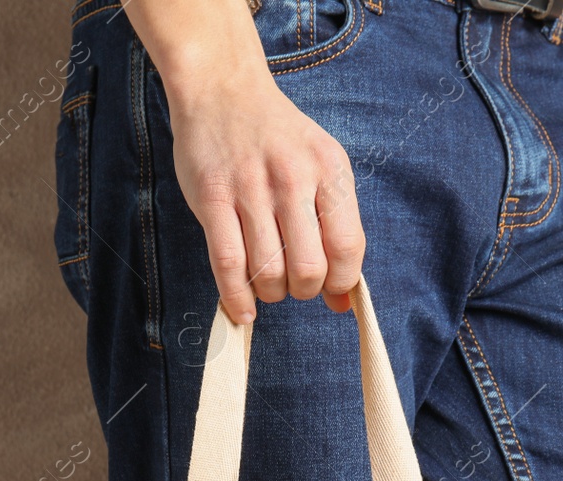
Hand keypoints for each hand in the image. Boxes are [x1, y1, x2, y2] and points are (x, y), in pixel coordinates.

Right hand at [165, 68, 364, 322]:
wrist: (223, 90)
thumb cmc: (277, 138)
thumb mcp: (321, 168)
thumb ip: (337, 231)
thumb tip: (343, 303)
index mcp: (329, 170)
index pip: (349, 248)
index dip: (341, 282)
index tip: (330, 288)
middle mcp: (293, 178)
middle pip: (309, 268)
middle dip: (304, 290)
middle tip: (294, 282)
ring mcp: (250, 188)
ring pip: (268, 271)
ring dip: (271, 292)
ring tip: (268, 283)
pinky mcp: (213, 198)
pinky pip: (228, 264)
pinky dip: (237, 298)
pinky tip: (243, 309)